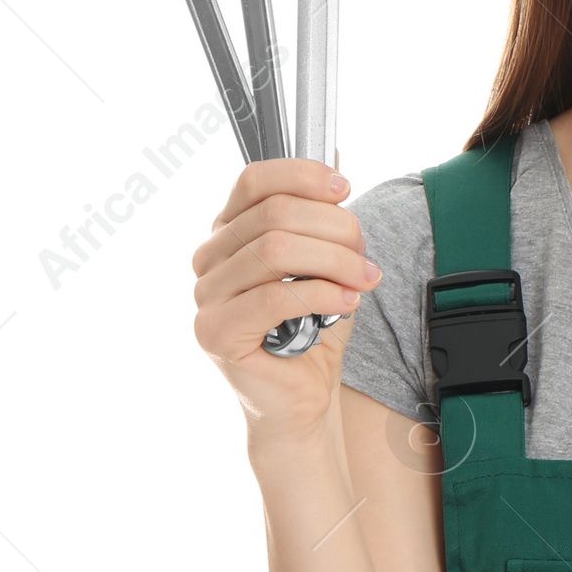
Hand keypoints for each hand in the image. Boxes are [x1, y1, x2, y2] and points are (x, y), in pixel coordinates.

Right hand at [191, 158, 380, 437]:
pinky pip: (274, 296)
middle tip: (366, 258)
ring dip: (335, 261)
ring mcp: (206, 296)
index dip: (303, 176)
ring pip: (276, 249)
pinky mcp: (215, 332)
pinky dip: (322, 293)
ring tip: (363, 281)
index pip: (254, 180)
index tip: (344, 189)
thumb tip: (336, 173)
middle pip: (276, 213)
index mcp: (228, 232)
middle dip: (335, 229)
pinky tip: (347, 303)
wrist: (302, 399)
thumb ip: (321, 222)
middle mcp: (209, 259)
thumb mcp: (323, 264)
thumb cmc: (312, 330)